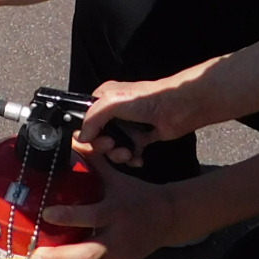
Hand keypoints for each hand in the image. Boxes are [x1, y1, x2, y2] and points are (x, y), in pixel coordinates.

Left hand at [28, 166, 180, 258]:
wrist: (167, 219)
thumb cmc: (136, 194)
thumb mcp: (118, 176)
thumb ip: (94, 160)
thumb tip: (72, 138)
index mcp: (116, 211)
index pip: (92, 215)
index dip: (70, 216)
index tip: (46, 213)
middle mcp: (117, 239)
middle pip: (88, 254)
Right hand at [76, 67, 219, 168]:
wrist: (177, 108)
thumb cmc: (148, 99)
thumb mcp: (112, 101)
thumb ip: (91, 118)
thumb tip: (81, 138)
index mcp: (103, 99)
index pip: (84, 121)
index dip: (86, 134)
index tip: (93, 140)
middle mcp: (114, 113)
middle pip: (97, 138)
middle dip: (103, 147)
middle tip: (112, 145)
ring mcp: (128, 126)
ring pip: (113, 148)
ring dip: (118, 155)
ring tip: (128, 153)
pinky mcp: (141, 138)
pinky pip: (130, 154)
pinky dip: (131, 159)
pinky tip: (137, 158)